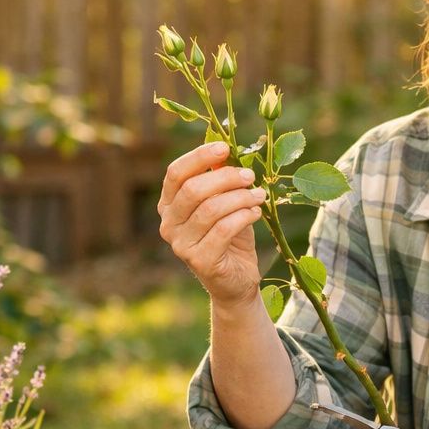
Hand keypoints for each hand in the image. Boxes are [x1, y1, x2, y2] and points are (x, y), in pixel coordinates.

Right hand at [157, 141, 268, 306]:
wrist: (236, 280)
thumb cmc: (230, 236)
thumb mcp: (226, 202)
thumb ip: (221, 179)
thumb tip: (227, 151)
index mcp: (169, 205)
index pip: (176, 173)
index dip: (199, 157)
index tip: (224, 147)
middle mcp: (169, 224)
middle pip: (193, 189)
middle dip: (225, 178)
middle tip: (250, 176)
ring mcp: (181, 244)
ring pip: (210, 209)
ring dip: (240, 197)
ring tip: (259, 195)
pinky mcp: (200, 261)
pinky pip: (223, 230)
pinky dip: (244, 216)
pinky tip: (256, 213)